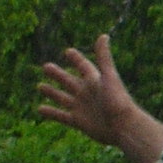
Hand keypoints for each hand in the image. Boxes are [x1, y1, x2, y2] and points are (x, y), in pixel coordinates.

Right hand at [36, 35, 162, 162]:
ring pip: (63, 97)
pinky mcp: (79, 121)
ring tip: (40, 86)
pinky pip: (61, 116)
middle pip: (69, 81)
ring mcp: (82, 107)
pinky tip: (39, 109)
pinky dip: (51, 113)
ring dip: (52, 92)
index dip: (76, 59)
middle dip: (58, 74)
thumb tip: (103, 35)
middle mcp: (87, 93)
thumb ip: (104, 57)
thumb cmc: (118, 100)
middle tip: (46, 67)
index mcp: (95, 81)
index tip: (68, 51)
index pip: (84, 66)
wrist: (123, 127)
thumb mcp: (109, 76)